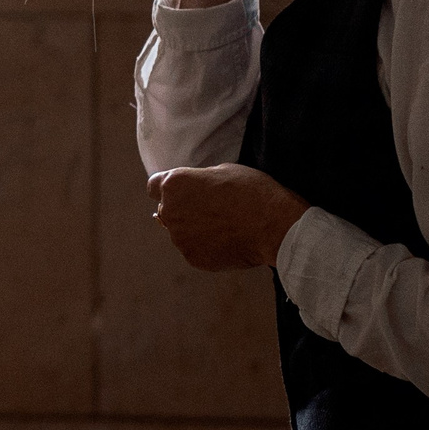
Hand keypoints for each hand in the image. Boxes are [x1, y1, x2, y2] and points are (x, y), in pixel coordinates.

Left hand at [149, 164, 308, 271]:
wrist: (274, 226)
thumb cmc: (252, 192)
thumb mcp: (223, 170)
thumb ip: (198, 180)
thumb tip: (192, 189)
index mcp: (175, 185)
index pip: (154, 186)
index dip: (167, 188)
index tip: (180, 191)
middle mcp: (170, 212)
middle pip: (167, 210)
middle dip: (183, 209)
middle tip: (211, 209)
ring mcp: (180, 238)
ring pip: (181, 232)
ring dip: (194, 229)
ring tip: (224, 226)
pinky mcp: (193, 258)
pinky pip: (194, 249)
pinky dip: (206, 246)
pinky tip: (228, 240)